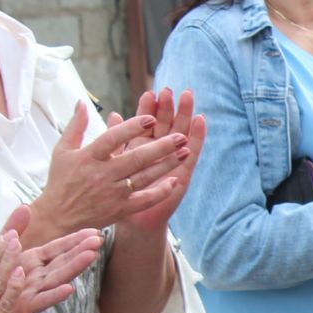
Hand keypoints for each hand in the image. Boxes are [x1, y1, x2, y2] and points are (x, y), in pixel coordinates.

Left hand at [0, 204, 102, 312]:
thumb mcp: (0, 248)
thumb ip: (13, 228)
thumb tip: (25, 206)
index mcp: (34, 260)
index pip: (59, 248)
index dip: (76, 240)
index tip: (94, 232)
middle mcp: (39, 275)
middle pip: (64, 261)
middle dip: (81, 250)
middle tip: (98, 240)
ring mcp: (35, 291)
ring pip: (58, 277)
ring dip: (75, 268)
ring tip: (91, 256)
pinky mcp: (26, 307)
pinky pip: (42, 300)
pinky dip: (55, 295)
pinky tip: (69, 289)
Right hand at [27, 101, 187, 239]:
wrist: (58, 218)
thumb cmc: (61, 181)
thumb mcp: (62, 151)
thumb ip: (75, 126)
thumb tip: (82, 102)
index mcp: (88, 158)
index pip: (112, 139)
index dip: (131, 128)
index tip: (151, 118)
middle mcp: (102, 175)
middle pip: (135, 158)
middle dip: (161, 147)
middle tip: (181, 136)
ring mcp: (112, 193)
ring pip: (144, 177)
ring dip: (166, 165)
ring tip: (185, 152)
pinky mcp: (120, 209)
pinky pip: (144, 200)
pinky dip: (160, 192)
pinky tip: (175, 181)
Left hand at [112, 88, 204, 234]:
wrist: (132, 222)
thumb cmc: (120, 195)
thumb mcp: (113, 164)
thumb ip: (116, 140)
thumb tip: (112, 115)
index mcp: (141, 148)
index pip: (146, 124)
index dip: (148, 108)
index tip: (148, 93)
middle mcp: (159, 152)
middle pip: (165, 124)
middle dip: (167, 107)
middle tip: (169, 90)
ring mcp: (174, 161)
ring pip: (180, 132)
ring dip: (185, 114)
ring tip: (187, 97)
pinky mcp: (184, 172)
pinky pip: (193, 151)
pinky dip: (198, 135)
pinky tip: (200, 120)